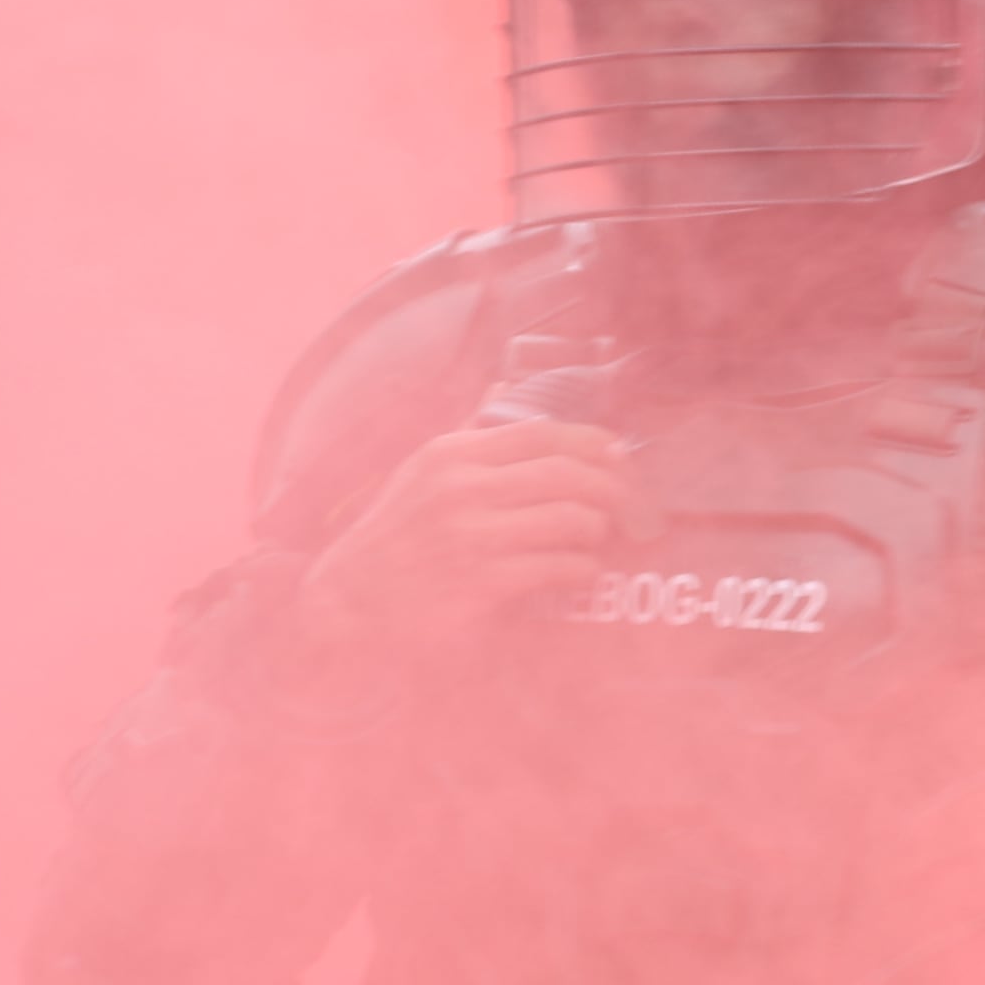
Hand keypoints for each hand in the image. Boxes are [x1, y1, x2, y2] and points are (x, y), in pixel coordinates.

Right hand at [278, 414, 640, 704]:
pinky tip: (579, 571)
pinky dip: (582, 568)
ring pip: (571, 518)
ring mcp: (472, 534)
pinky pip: (559, 565)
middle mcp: (462, 486)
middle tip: (636, 510)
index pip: (544, 432)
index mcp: (452, 453)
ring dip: (598, 531)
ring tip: (597, 540)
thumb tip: (505, 384)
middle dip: (616, 491)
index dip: (596, 444)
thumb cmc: (394, 537)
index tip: (623, 459)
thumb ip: (470, 433)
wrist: (348, 601)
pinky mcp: (482, 581)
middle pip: (569, 473)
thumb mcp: (422, 473)